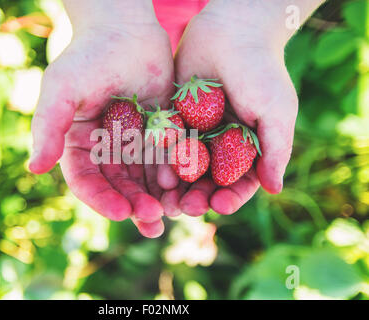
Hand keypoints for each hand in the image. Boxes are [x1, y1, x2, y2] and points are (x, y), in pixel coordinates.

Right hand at [29, 1, 173, 237]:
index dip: (103, 200)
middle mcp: (106, 149)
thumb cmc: (88, 56)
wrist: (125, 29)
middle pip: (119, 187)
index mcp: (79, 145)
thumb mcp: (61, 89)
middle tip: (153, 220)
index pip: (88, 182)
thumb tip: (34, 167)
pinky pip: (168, 158)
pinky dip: (176, 173)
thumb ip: (48, 127)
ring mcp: (134, 142)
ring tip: (174, 212)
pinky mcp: (160, 132)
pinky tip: (187, 184)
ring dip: (159, 198)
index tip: (122, 213)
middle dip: (136, 205)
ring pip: (146, 179)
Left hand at [160, 0, 300, 216]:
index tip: (218, 205)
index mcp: (248, 146)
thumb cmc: (261, 70)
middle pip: (208, 180)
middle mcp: (222, 144)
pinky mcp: (176, 118)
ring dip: (177, 186)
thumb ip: (276, 150)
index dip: (230, 197)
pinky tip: (155, 172)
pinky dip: (163, 160)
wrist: (231, 30)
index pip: (239, 182)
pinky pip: (168, 143)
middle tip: (185, 208)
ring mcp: (197, 132)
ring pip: (185, 168)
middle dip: (197, 196)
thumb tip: (275, 190)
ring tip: (166, 198)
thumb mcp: (276, 111)